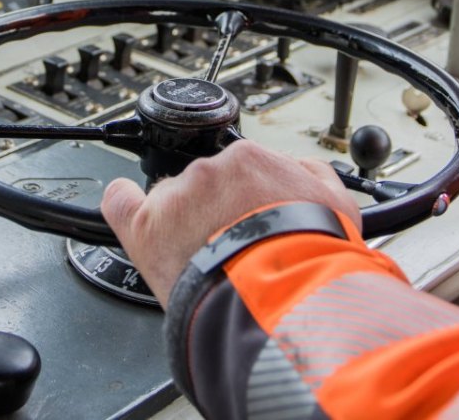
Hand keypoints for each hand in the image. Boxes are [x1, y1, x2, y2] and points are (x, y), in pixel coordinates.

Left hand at [101, 140, 359, 306]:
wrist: (285, 296)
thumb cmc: (311, 257)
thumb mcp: (337, 206)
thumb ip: (314, 176)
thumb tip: (303, 168)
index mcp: (250, 162)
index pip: (238, 171)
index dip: (243, 199)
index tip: (247, 218)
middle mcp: (209, 172)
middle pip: (203, 187)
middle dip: (214, 212)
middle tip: (230, 247)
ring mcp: (176, 199)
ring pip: (171, 203)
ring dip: (184, 226)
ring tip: (206, 260)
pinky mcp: (147, 228)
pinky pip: (121, 203)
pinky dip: (122, 203)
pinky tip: (124, 203)